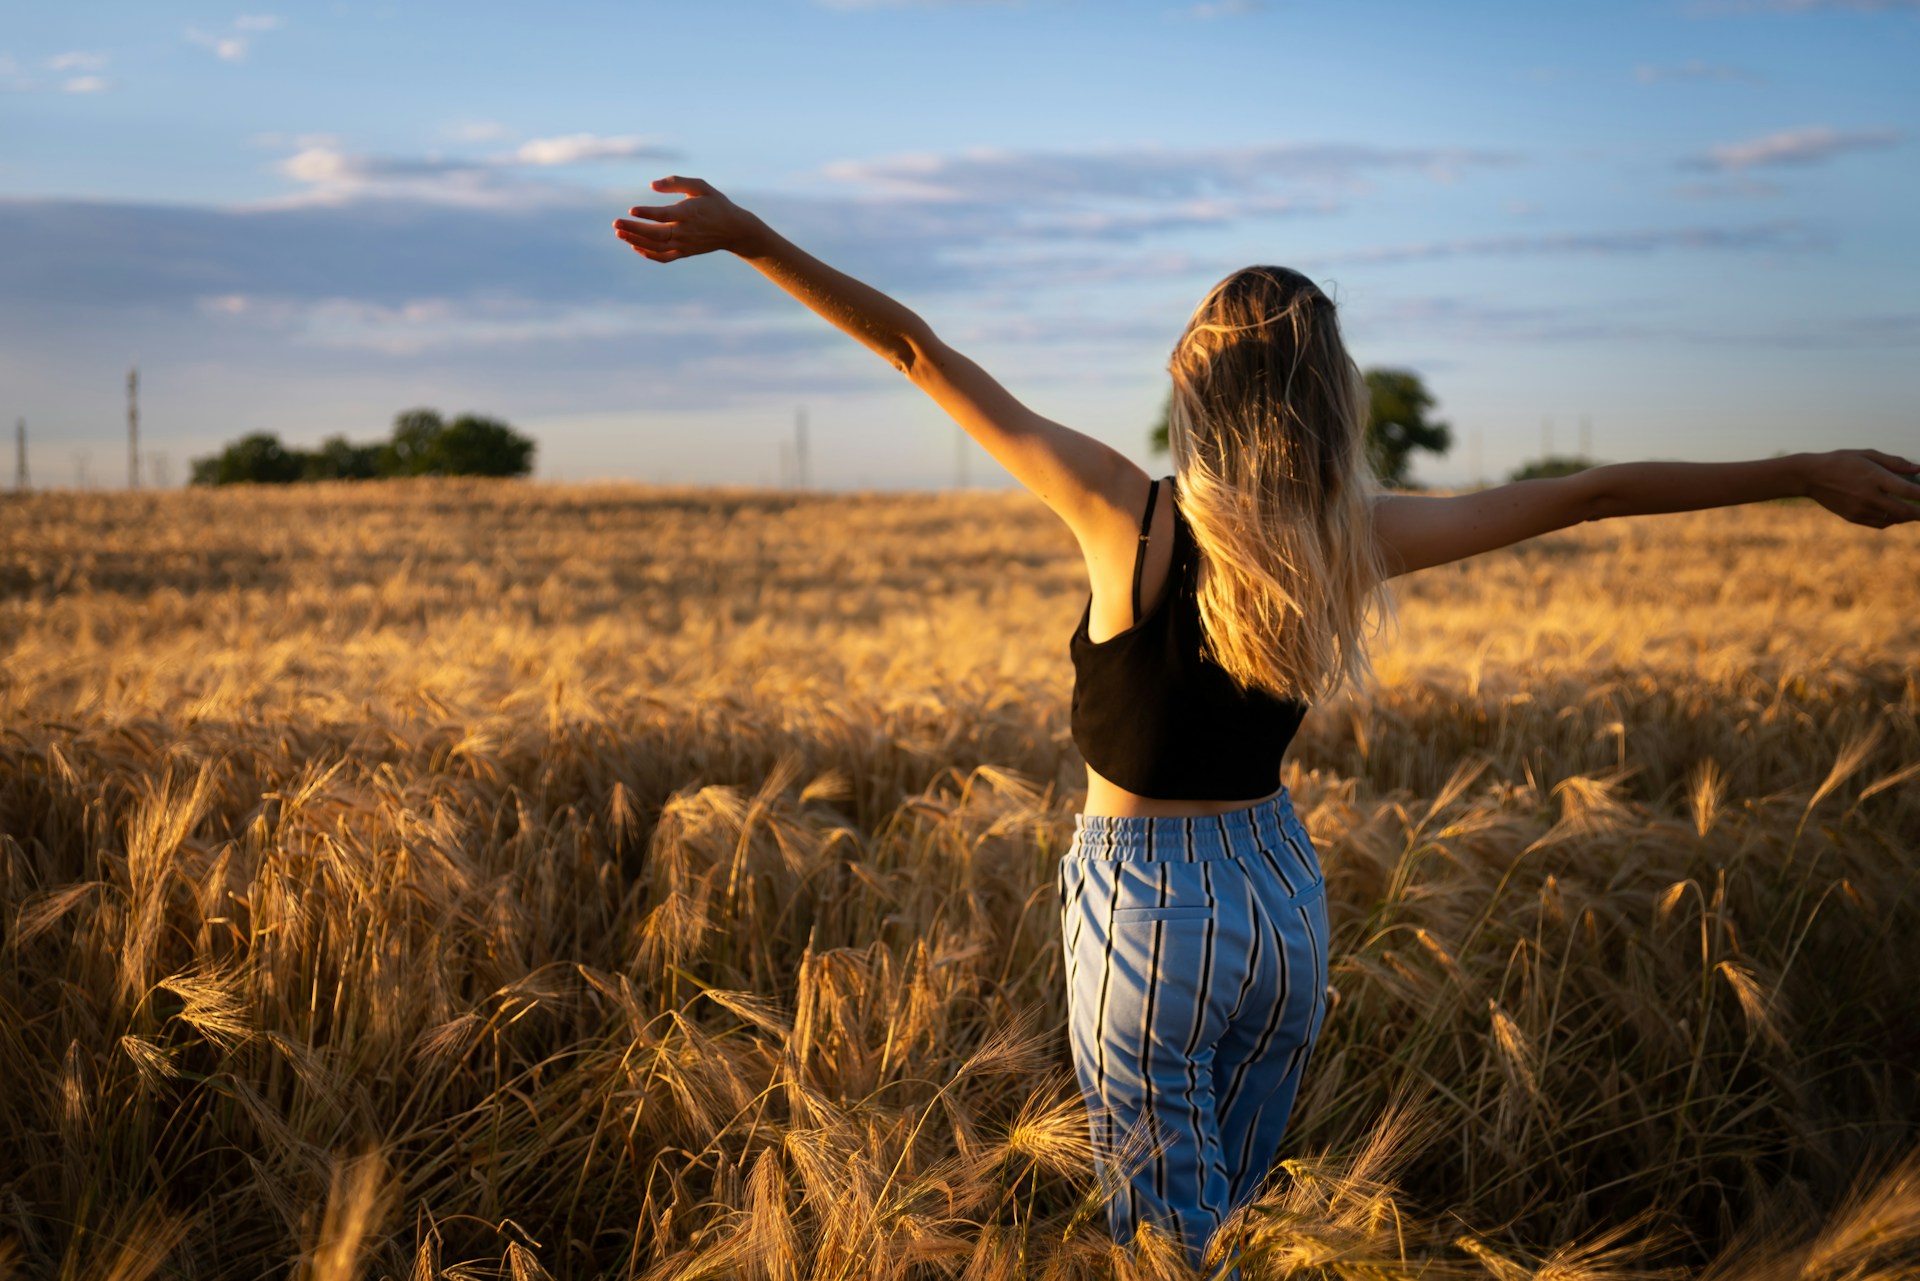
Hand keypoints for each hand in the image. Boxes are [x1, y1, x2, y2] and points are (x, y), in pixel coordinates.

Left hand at [612, 176, 760, 262]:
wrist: (734, 230)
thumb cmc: (715, 203)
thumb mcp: (700, 186)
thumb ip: (676, 182)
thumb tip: (652, 185)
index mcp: (689, 213)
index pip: (664, 215)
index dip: (647, 213)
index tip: (631, 210)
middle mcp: (685, 231)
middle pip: (655, 234)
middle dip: (634, 229)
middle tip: (615, 223)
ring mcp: (684, 245)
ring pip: (656, 247)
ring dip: (636, 241)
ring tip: (619, 233)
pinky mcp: (684, 253)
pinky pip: (663, 257)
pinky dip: (648, 254)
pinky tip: (635, 245)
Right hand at [1804, 448, 1919, 528]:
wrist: (1810, 476)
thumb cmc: (1841, 461)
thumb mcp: (1867, 455)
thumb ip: (1895, 462)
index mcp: (1874, 477)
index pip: (1908, 491)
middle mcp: (1868, 496)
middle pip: (1904, 511)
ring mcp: (1860, 509)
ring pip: (1893, 519)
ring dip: (1906, 517)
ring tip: (1913, 512)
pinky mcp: (1853, 517)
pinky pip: (1880, 523)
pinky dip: (1892, 520)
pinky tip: (1895, 514)